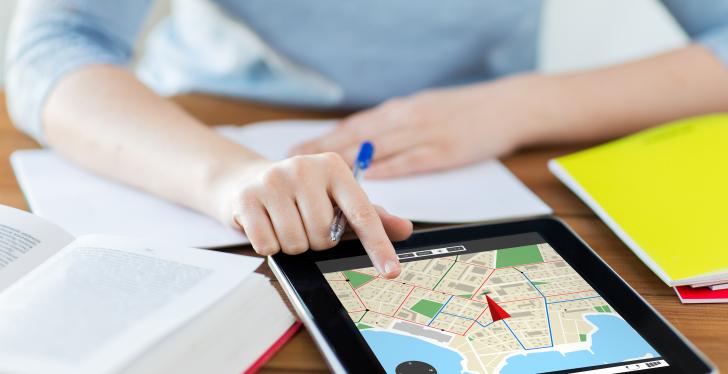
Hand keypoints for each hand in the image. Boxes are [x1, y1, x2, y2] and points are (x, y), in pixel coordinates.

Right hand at [217, 153, 412, 277]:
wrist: (248, 180)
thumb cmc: (302, 194)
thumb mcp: (338, 199)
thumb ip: (372, 216)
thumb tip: (404, 229)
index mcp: (334, 167)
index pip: (362, 213)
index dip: (378, 246)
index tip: (391, 271)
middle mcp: (305, 168)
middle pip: (324, 236)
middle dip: (317, 242)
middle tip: (307, 225)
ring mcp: (273, 180)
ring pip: (296, 243)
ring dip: (294, 245)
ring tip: (286, 223)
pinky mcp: (247, 197)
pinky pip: (268, 245)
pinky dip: (270, 245)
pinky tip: (268, 225)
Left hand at [291, 75, 547, 177]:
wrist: (507, 105)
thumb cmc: (464, 111)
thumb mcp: (424, 109)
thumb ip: (395, 125)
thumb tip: (365, 142)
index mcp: (400, 110)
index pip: (354, 126)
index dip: (324, 139)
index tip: (298, 150)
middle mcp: (407, 118)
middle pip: (358, 136)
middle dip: (323, 151)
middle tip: (295, 164)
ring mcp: (426, 133)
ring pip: (379, 147)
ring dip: (347, 162)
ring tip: (320, 175)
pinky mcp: (446, 150)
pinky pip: (413, 160)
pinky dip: (389, 168)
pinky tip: (370, 178)